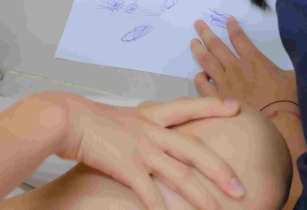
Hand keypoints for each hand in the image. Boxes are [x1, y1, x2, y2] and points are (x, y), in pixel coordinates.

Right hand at [54, 93, 245, 209]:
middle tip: (240, 187)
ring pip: (179, 173)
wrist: (66, 117)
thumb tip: (150, 137)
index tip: (236, 107)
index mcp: (151, 115)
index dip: (213, 106)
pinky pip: (150, 192)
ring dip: (200, 196)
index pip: (188, 107)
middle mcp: (151, 129)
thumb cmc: (88, 119)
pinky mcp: (126, 166)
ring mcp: (140, 148)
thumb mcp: (121, 118)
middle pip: (194, 149)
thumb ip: (139, 127)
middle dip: (220, 170)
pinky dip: (161, 208)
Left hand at [191, 18, 296, 112]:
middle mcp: (236, 67)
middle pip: (217, 45)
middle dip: (206, 33)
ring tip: (193, 42)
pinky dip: (199, 78)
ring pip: (207, 61)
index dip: (233, 27)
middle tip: (197, 24)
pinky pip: (203, 85)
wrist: (275, 125)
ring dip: (199, 50)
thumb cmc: (287, 101)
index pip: (239, 38)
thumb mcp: (294, 78)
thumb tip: (301, 59)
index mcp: (254, 59)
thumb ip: (292, 67)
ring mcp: (225, 83)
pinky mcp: (218, 99)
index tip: (228, 20)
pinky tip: (199, 75)